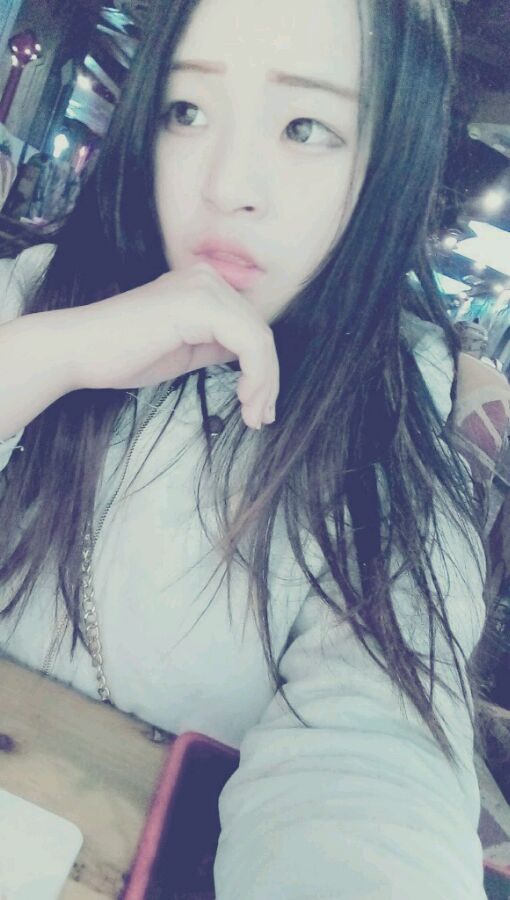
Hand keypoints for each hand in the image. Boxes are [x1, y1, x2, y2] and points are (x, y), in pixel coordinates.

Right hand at [68, 263, 278, 429]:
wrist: (80, 351)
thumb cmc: (122, 355)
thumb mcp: (185, 351)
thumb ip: (216, 347)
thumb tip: (250, 360)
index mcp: (202, 286)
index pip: (249, 327)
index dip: (263, 370)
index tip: (259, 408)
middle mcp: (206, 278)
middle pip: (260, 332)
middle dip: (267, 381)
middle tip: (261, 419)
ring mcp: (203, 288)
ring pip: (260, 338)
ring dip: (264, 384)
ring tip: (255, 417)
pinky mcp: (200, 305)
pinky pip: (249, 343)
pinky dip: (256, 376)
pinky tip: (245, 401)